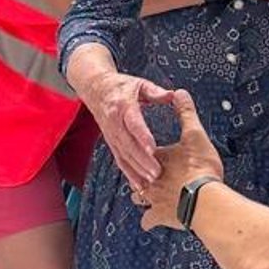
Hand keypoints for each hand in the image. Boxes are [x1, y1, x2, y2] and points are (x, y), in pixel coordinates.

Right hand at [89, 70, 173, 190]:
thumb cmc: (120, 86)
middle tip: (157, 171)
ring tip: (151, 181)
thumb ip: (155, 92)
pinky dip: (129, 173)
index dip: (142, 136)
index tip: (153, 148)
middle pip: (128, 144)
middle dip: (142, 160)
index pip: (133, 123)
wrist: (96, 89)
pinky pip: (120, 160)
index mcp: (123, 106)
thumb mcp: (139, 84)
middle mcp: (114, 122)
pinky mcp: (111, 142)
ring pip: (123, 155)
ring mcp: (111, 134)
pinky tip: (139, 184)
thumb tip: (172, 95)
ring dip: (136, 170)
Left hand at [138, 89, 224, 228]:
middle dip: (141, 171)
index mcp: (156, 156)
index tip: (152, 148)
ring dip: (142, 195)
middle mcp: (149, 177)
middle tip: (148, 170)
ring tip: (147, 193)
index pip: (145, 149)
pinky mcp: (159, 216)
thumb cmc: (201, 168)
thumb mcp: (195, 135)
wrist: (205, 200)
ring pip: (138, 196)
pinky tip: (150, 221)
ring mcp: (152, 198)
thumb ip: (186, 113)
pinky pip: (147, 221)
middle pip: (137, 171)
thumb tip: (179, 92)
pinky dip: (149, 221)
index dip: (147, 148)